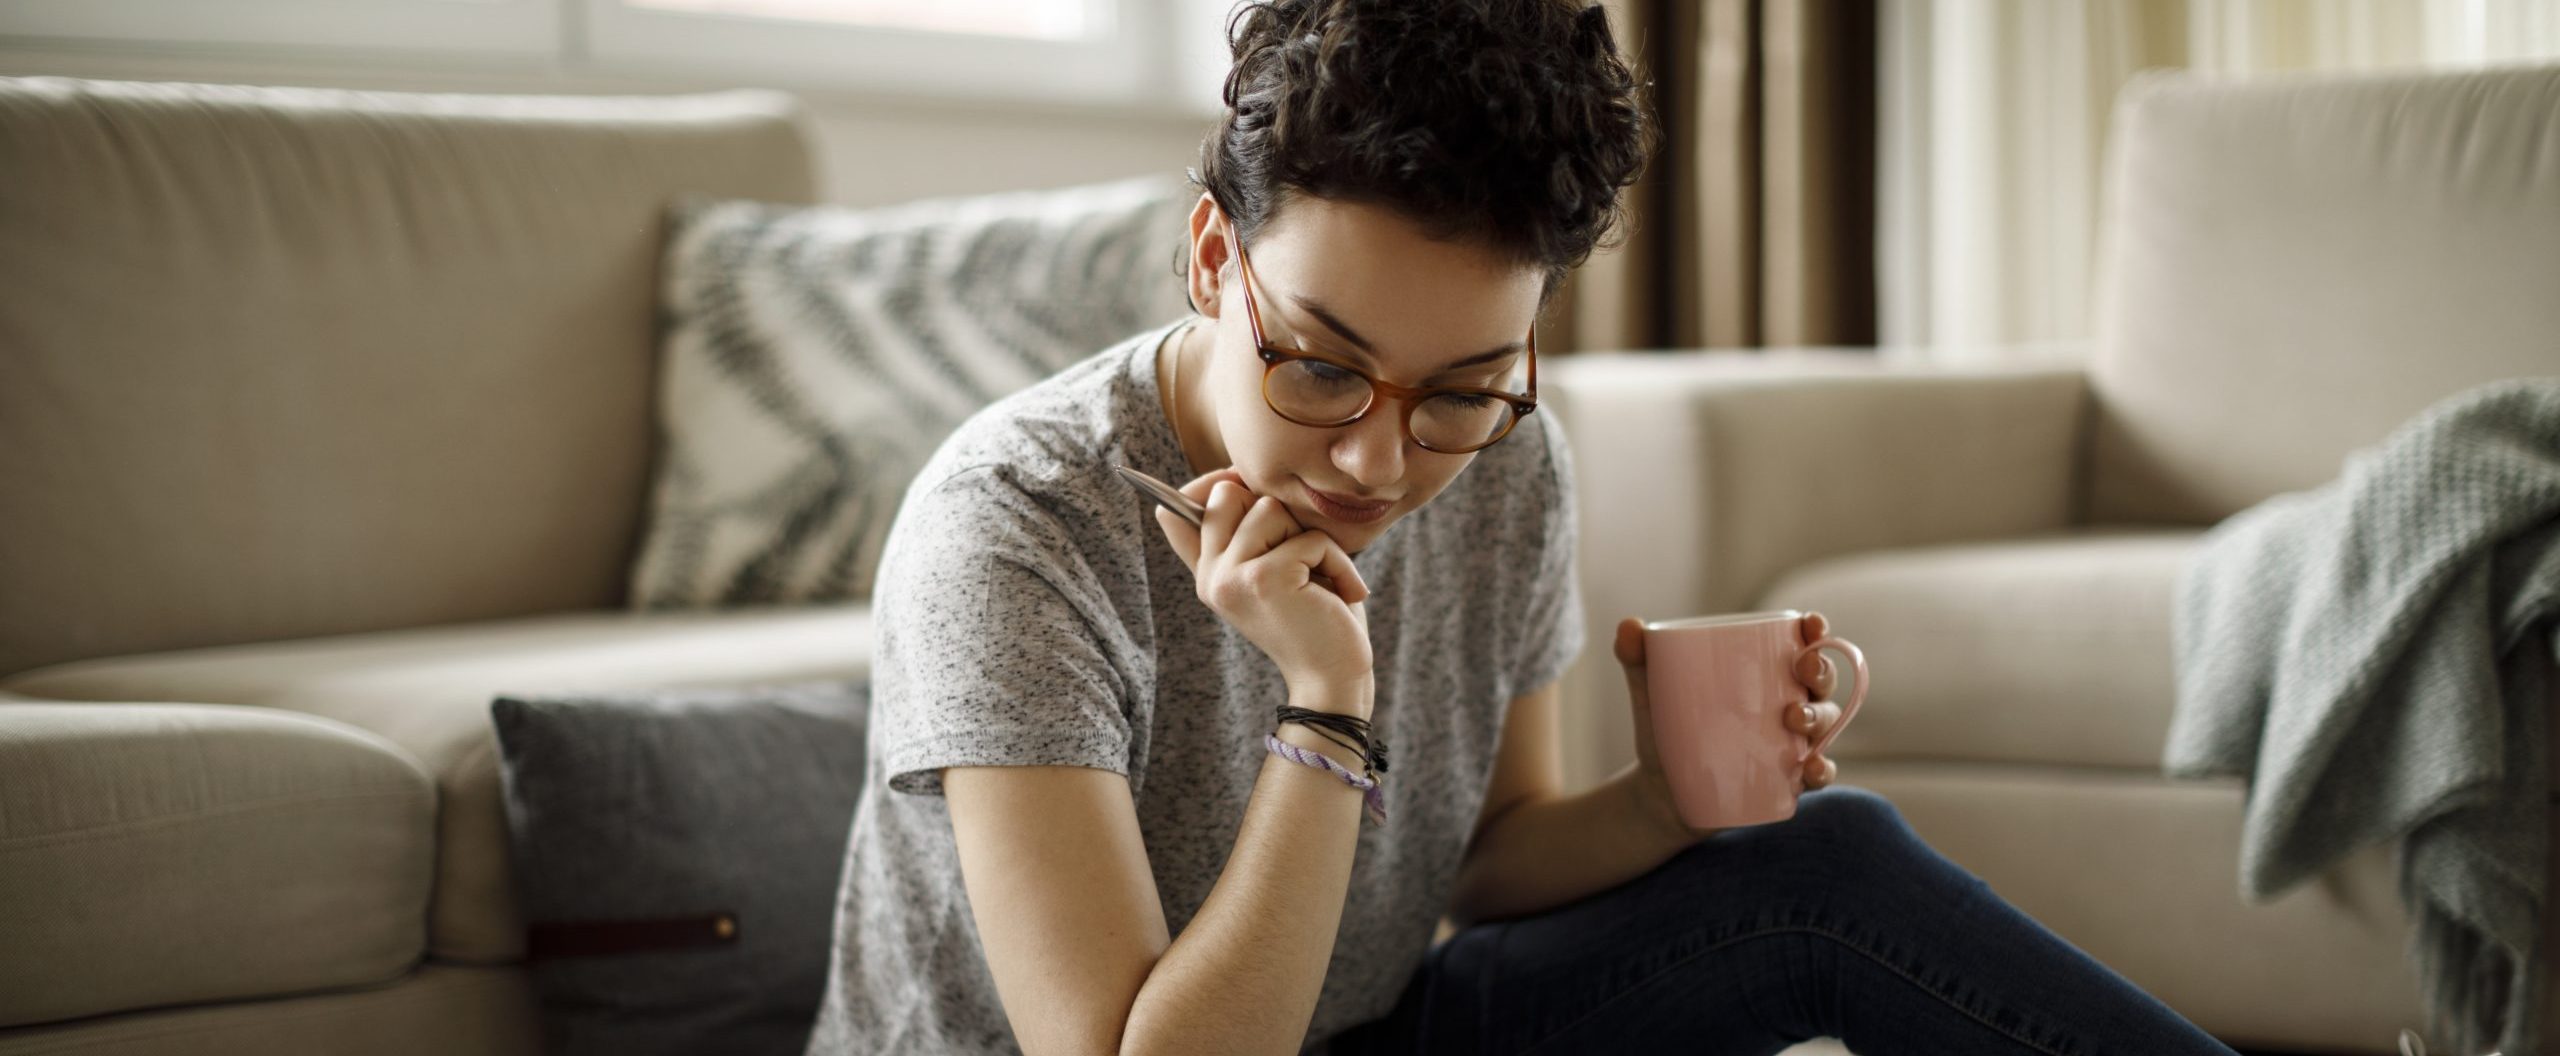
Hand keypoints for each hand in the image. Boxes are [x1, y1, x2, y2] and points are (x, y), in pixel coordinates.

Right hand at [1155, 468, 1373, 708]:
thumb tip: (1225, 480)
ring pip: (1269, 508)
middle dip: (1275, 512)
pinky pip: (1309, 537)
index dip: (1211, 484)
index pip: (1174, 512)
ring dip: (1312, 539)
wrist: (1333, 679)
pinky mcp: (1264, 579)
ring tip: (1321, 578)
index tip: (1242, 485)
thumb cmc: (1315, 618)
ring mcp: (1231, 578)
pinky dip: (1338, 562)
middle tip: (1300, 554)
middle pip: (1228, 492)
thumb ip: (1244, 536)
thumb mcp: (1272, 572)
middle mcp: (1210, 577)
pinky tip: (1342, 595)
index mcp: (1207, 574)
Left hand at [1615, 612, 1844, 842]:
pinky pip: (1817, 774)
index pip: (1800, 645)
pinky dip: (1822, 770)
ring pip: (1825, 724)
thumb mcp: (1650, 694)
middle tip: (1803, 669)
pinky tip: (1812, 768)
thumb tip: (1628, 625)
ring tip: (1795, 718)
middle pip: (1821, 682)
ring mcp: (1791, 743)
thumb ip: (1638, 660)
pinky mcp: (1787, 779)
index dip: (1815, 631)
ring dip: (1820, 717)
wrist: (1658, 792)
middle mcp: (1788, 703)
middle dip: (1822, 670)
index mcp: (1765, 674)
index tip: (1812, 623)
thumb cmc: (1666, 729)